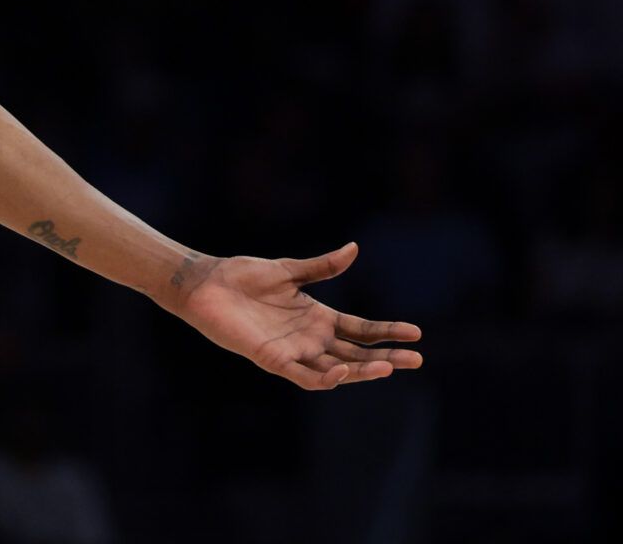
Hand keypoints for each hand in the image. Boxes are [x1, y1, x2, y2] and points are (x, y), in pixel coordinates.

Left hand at [176, 242, 422, 389]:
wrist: (206, 284)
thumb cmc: (243, 276)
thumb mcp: (288, 270)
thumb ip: (322, 266)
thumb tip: (354, 248)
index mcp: (318, 317)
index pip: (361, 330)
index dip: (387, 332)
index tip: (416, 333)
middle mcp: (310, 338)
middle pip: (357, 353)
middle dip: (387, 358)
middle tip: (416, 360)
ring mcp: (293, 351)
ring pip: (336, 369)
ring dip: (362, 371)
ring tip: (387, 367)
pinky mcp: (272, 359)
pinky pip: (303, 375)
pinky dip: (324, 377)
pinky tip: (342, 370)